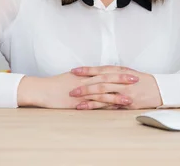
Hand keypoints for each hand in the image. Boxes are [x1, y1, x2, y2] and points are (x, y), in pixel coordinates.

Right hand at [17, 72, 138, 108]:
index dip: (119, 71)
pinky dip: (104, 105)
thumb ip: (86, 77)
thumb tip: (95, 77)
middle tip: (136, 79)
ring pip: (103, 91)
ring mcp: (83, 91)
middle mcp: (86, 80)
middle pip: (108, 78)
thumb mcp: (73, 78)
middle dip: (123, 79)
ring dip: (117, 95)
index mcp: (86, 74)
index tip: (131, 71)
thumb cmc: (56, 84)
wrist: (43, 89)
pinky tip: (113, 109)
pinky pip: (93, 103)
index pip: (106, 70)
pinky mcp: (79, 101)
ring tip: (130, 98)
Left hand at [70, 66, 162, 109]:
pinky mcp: (127, 104)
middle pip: (100, 82)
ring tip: (76, 100)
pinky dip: (98, 106)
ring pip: (104, 94)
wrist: (161, 90)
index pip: (101, 70)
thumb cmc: (143, 81)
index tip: (74, 71)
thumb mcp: (129, 73)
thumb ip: (114, 73)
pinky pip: (110, 105)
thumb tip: (98, 72)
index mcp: (121, 71)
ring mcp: (124, 93)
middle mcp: (122, 81)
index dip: (87, 70)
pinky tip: (88, 108)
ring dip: (89, 97)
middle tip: (71, 88)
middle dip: (85, 85)